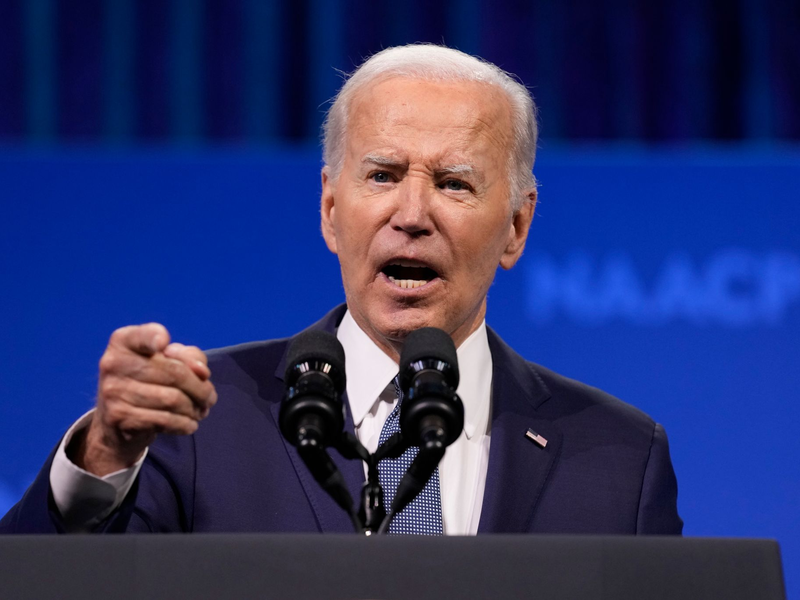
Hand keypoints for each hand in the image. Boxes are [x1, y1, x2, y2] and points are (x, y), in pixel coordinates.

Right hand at [71, 323, 217, 476]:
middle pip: (174, 373)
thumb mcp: (168, 361)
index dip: (154, 337)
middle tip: (210, 397)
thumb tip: (202, 372)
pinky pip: (165, 420)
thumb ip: (189, 357)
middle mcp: (113, 363)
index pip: (141, 335)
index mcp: (123, 342)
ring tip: (201, 411)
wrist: (117, 422)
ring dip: (195, 408)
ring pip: (173, 399)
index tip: (164, 343)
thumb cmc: (149, 381)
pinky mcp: (119, 417)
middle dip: (201, 388)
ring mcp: (113, 391)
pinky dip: (185, 424)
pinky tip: (190, 424)